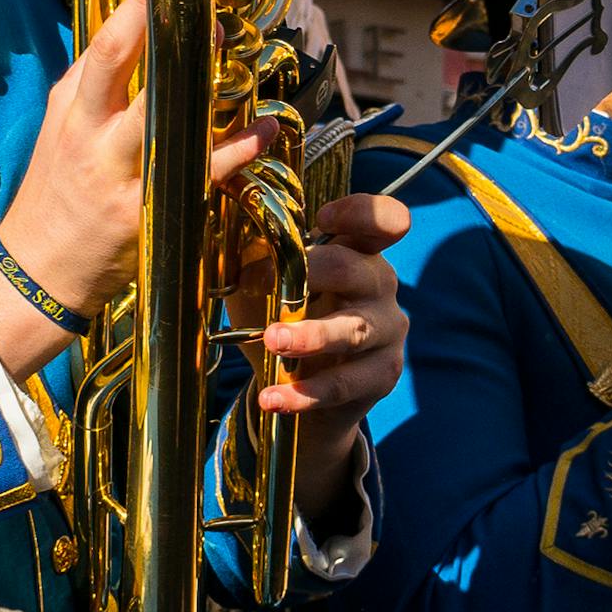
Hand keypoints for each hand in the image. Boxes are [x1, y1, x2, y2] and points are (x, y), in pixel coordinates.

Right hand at [0, 0, 266, 374]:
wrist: (37, 272)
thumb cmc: (55, 191)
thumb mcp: (62, 128)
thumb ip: (97, 85)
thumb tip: (137, 31)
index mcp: (74, 107)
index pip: (105, 43)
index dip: (139, 4)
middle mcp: (93, 135)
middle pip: (122, 65)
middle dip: (164, 29)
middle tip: (208, 2)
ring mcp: (120, 174)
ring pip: (166, 117)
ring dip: (210, 86)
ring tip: (246, 56)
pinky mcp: (148, 212)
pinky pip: (200, 173)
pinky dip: (238, 150)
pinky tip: (265, 129)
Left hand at [252, 194, 410, 531]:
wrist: (305, 389)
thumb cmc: (284, 318)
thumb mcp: (262, 285)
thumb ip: (252, 260)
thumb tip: (225, 239)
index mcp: (356, 251)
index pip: (380, 220)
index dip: (360, 212)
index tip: (323, 218)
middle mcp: (378, 285)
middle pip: (356, 269)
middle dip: (314, 275)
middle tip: (276, 289)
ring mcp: (386, 330)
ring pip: (352, 330)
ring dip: (311, 336)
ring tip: (273, 341)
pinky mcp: (380, 375)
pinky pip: (342, 385)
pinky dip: (302, 394)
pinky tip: (270, 398)